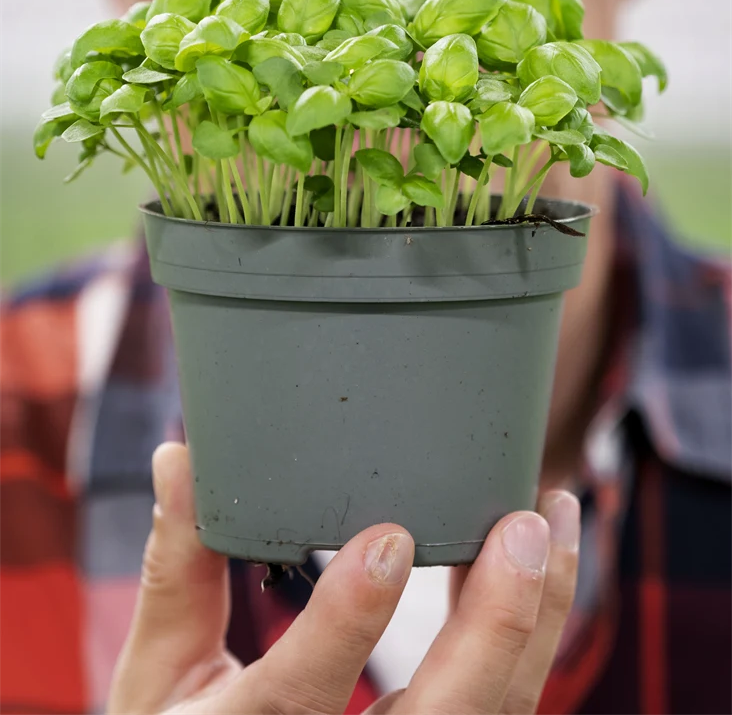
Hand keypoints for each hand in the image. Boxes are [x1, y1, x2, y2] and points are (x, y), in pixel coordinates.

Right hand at [108, 443, 578, 714]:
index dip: (349, 624)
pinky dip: (529, 636)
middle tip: (522, 526)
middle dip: (492, 627)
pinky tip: (538, 565)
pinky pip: (500, 710)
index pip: (301, 695)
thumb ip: (178, 568)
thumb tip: (178, 457)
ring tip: (553, 517)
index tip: (387, 539)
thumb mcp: (160, 674)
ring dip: (536, 620)